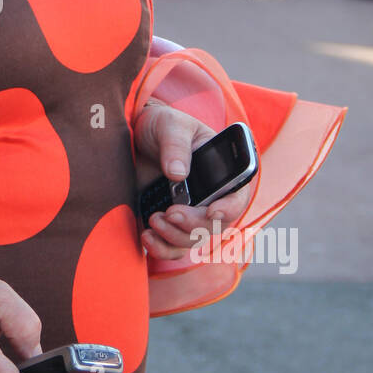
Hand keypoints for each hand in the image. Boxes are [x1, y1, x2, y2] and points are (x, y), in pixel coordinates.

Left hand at [133, 102, 255, 260]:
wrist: (136, 136)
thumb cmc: (162, 125)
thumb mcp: (170, 124)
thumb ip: (175, 144)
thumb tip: (177, 174)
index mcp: (222, 173)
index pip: (237, 197)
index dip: (230, 209)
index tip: (212, 211)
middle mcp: (209, 198)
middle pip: (214, 226)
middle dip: (193, 224)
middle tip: (171, 211)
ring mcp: (188, 213)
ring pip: (192, 240)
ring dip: (174, 236)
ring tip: (154, 218)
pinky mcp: (166, 223)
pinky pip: (171, 247)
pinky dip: (160, 248)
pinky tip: (146, 236)